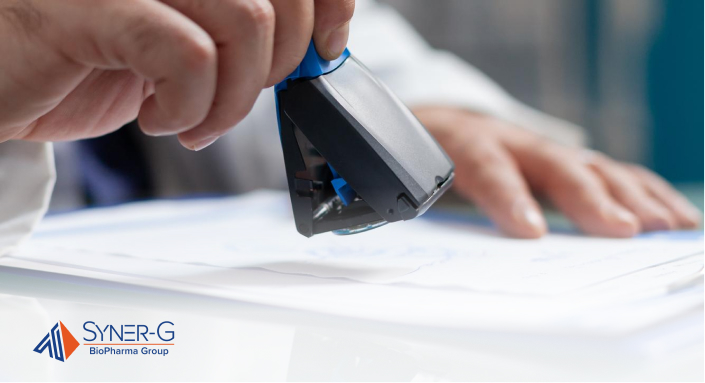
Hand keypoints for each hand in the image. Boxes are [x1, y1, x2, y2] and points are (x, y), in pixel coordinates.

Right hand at [0, 0, 353, 149]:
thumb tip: (316, 45)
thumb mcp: (180, 39)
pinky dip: (190, 105)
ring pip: (244, 20)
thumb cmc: (85, 58)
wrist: (3, 79)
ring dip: (233, 98)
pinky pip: (186, 54)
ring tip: (194, 120)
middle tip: (238, 97)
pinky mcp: (83, 6)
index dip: (328, 0)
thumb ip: (239, 31)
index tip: (328, 45)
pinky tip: (162, 120)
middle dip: (279, 64)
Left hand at [415, 107, 700, 237]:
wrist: (442, 121)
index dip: (508, 196)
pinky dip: (644, 193)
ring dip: (631, 197)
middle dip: (590, 197)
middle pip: (554, 164)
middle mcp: (513, 141)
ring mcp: (546, 150)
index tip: (529, 230)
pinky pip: (610, 173)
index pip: (487, 166)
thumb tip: (418, 235)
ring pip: (591, 166)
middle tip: (623, 229)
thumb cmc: (432, 153)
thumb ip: (420, 197)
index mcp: (467, 143)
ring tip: (663, 226)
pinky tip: (671, 215)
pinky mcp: (567, 162)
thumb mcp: (414, 171)